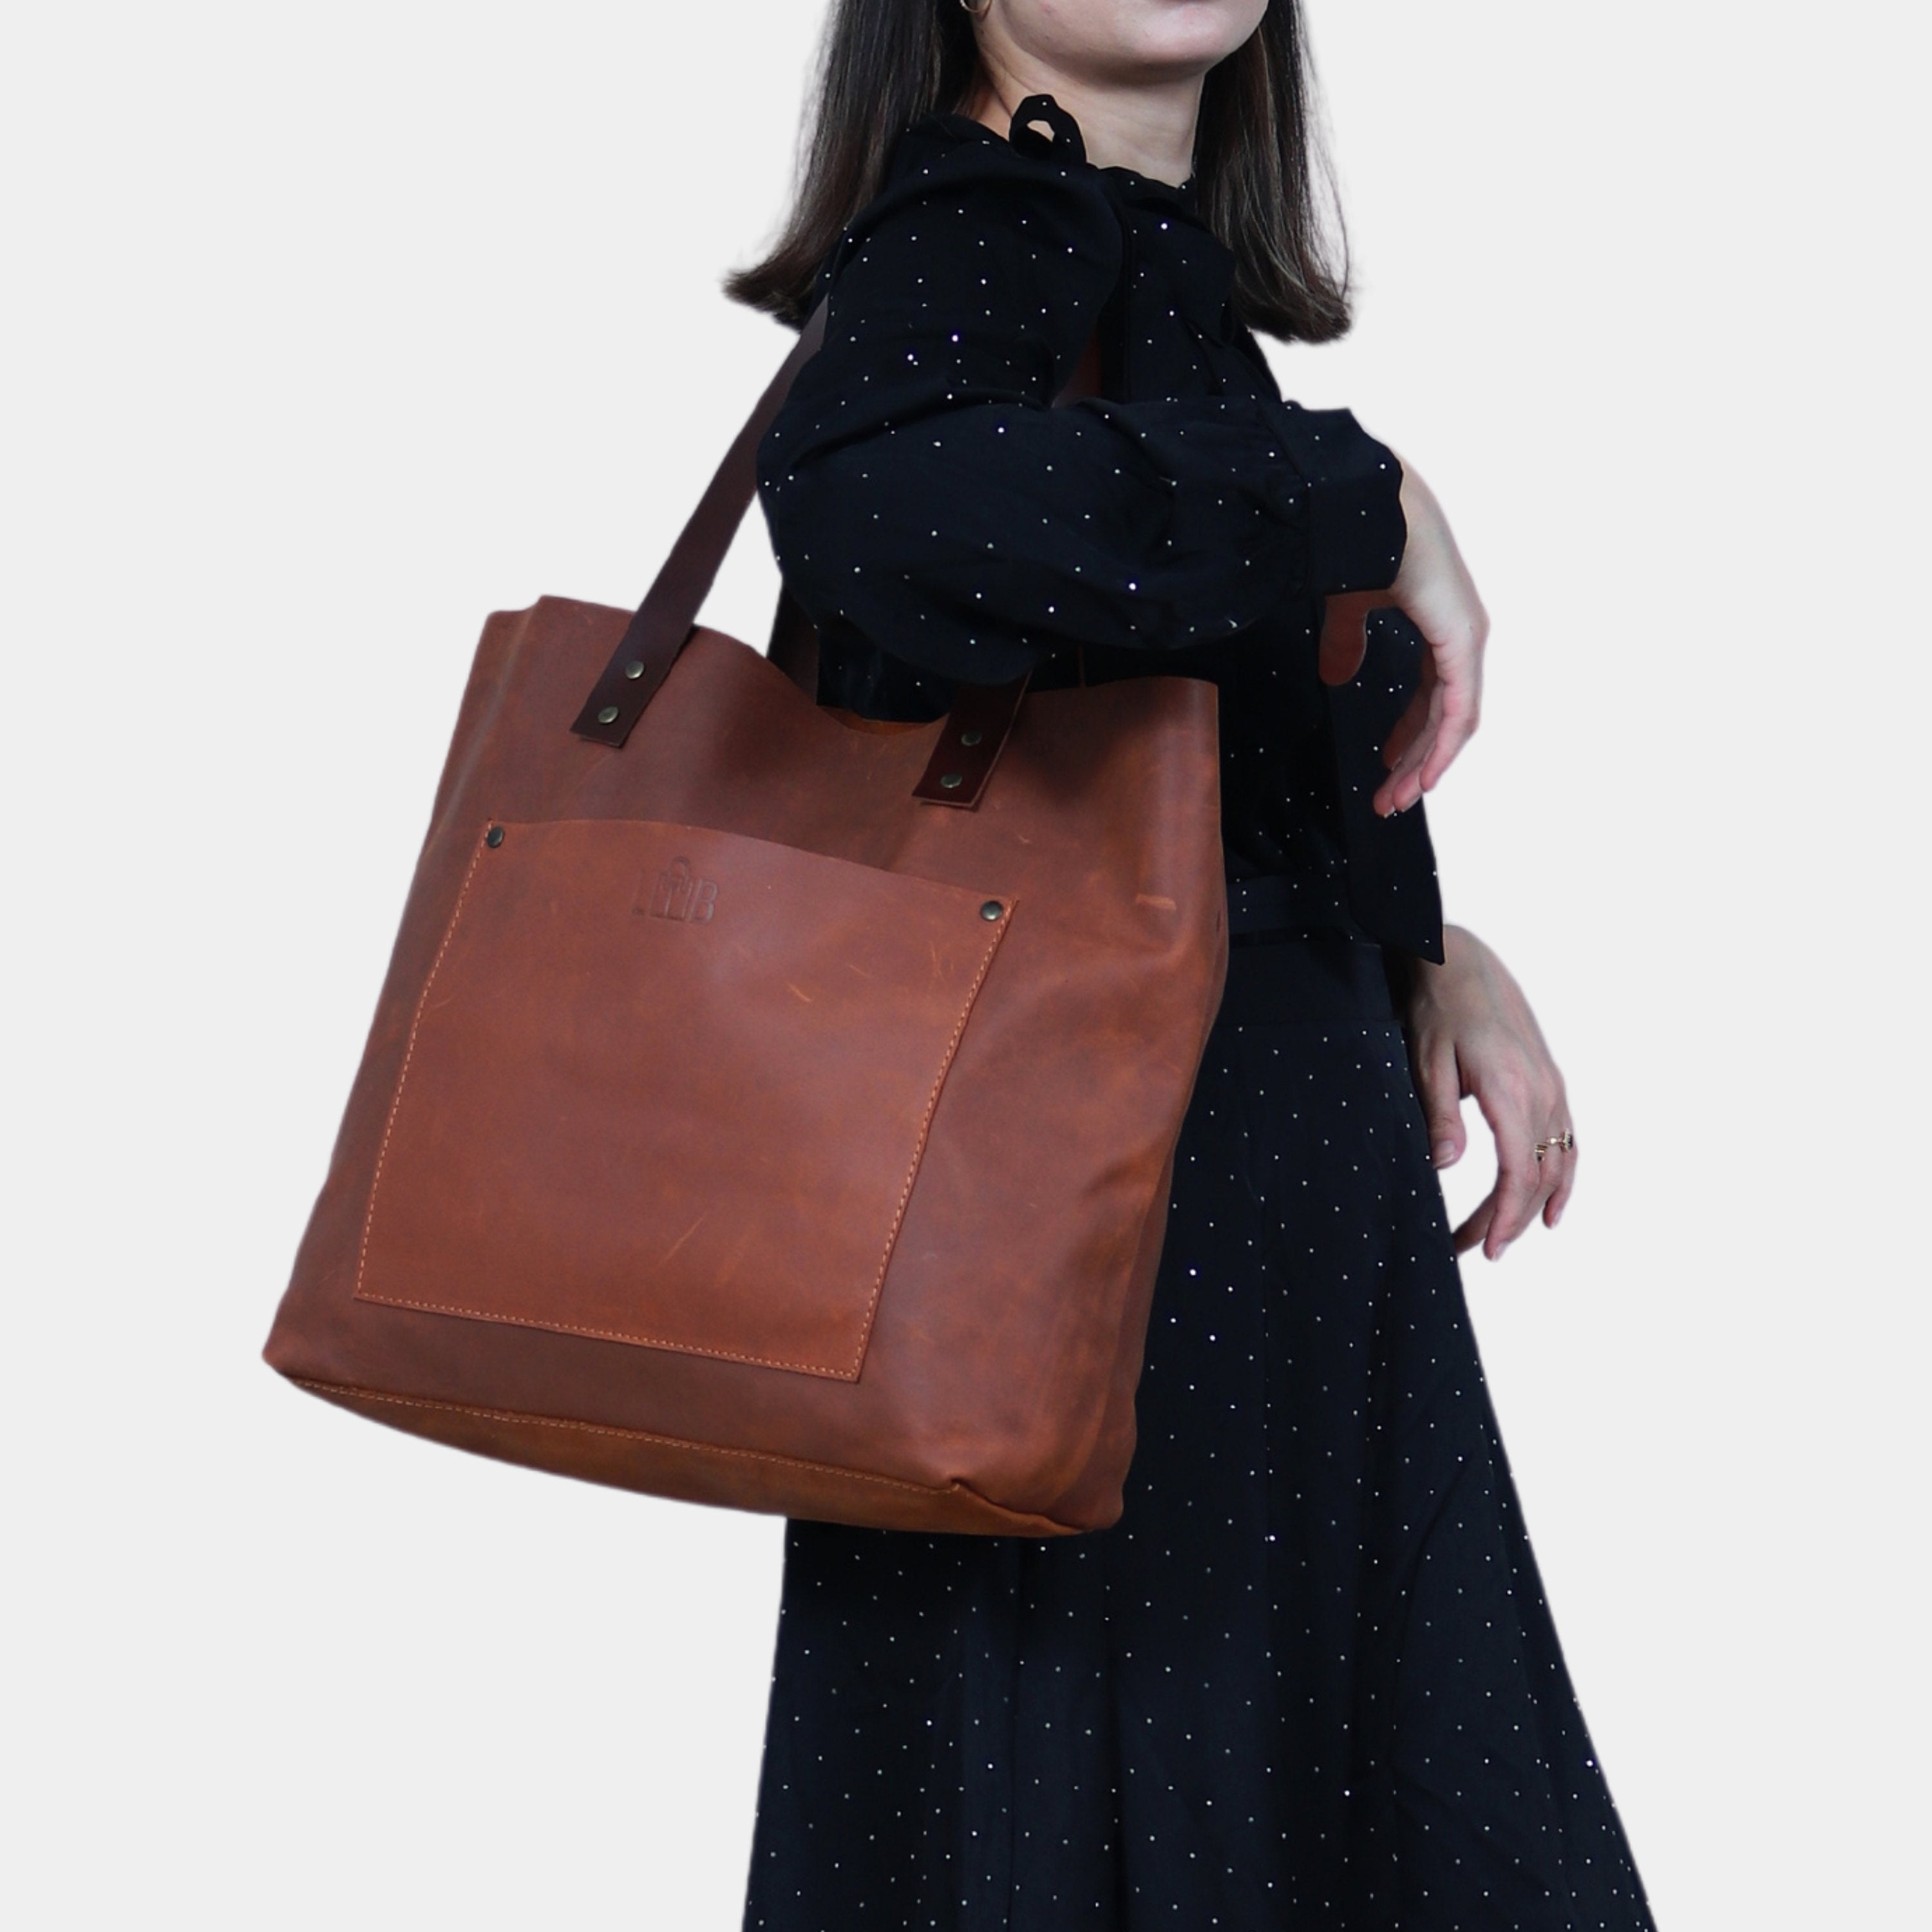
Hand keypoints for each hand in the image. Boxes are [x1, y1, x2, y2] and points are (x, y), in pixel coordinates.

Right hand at [1318, 459, 1486, 817]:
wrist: (1369, 507)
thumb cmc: (1363, 542)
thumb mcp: (1350, 606)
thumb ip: (1347, 642)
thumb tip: (1336, 676)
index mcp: (1441, 625)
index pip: (1433, 697)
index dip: (1411, 737)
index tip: (1387, 767)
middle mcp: (1462, 636)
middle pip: (1444, 718)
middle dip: (1416, 762)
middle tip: (1391, 798)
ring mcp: (1467, 639)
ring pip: (1454, 722)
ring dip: (1426, 764)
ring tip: (1399, 797)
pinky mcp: (1462, 642)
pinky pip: (1458, 710)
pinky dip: (1442, 747)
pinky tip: (1425, 774)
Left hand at [1403, 925, 1575, 1260]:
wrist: (1462, 962)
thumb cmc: (1438, 1008)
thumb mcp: (1426, 1059)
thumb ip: (1440, 1114)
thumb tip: (1447, 1167)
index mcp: (1511, 1089)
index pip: (1519, 1172)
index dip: (1505, 1217)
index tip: (1487, 1249)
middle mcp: (1542, 1091)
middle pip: (1538, 1176)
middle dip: (1509, 1221)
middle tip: (1475, 1250)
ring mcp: (1553, 1086)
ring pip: (1557, 1163)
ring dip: (1533, 1205)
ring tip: (1502, 1238)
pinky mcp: (1551, 1082)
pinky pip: (1568, 1141)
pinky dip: (1563, 1178)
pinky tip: (1550, 1209)